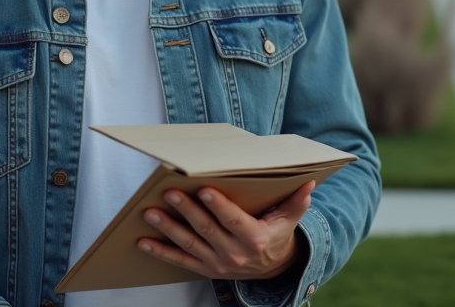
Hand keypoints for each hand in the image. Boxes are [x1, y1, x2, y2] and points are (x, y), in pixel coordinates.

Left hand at [138, 180, 314, 279]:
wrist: (272, 270)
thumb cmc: (277, 235)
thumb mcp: (289, 219)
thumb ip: (297, 202)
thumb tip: (310, 183)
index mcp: (255, 238)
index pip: (234, 220)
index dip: (219, 206)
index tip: (204, 190)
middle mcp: (234, 253)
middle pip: (207, 230)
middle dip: (187, 211)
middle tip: (170, 193)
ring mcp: (218, 264)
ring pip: (190, 244)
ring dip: (168, 229)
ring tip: (151, 213)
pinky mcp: (206, 269)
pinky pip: (180, 261)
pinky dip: (161, 252)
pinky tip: (144, 241)